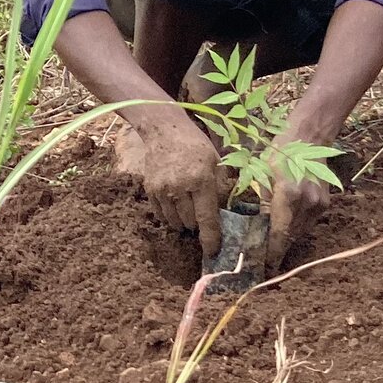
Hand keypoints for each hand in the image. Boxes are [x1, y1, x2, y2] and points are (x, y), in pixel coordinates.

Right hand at [133, 115, 226, 259]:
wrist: (164, 129)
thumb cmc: (195, 145)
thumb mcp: (216, 162)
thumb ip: (223, 187)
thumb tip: (232, 212)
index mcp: (201, 180)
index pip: (207, 219)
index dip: (211, 239)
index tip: (214, 252)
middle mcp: (180, 187)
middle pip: (191, 223)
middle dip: (198, 225)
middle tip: (204, 218)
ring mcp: (162, 189)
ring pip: (175, 222)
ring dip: (184, 222)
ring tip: (190, 211)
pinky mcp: (150, 190)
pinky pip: (161, 215)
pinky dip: (170, 216)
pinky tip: (176, 206)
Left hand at [263, 151, 335, 272]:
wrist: (310, 137)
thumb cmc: (280, 151)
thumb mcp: (262, 173)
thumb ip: (261, 201)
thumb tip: (256, 225)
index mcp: (288, 195)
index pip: (280, 234)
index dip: (273, 254)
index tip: (265, 268)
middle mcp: (307, 203)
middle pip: (291, 236)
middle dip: (278, 249)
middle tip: (264, 260)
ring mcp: (319, 204)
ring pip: (300, 231)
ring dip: (287, 239)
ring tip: (272, 245)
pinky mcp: (325, 204)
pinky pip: (308, 223)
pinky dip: (296, 227)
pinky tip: (286, 225)